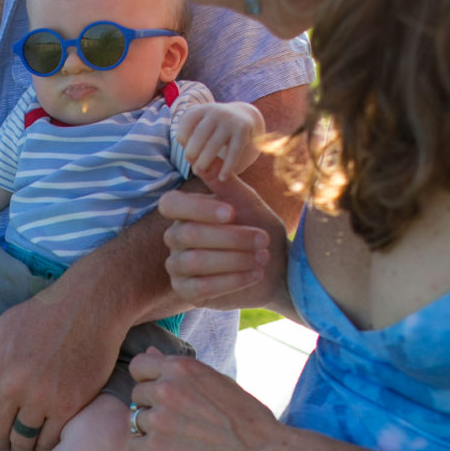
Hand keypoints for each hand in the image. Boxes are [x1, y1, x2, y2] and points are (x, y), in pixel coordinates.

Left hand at [0, 288, 127, 450]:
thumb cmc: (44, 314)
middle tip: (5, 445)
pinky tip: (45, 446)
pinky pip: (50, 439)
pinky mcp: (68, 406)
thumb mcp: (2, 329)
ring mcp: (41, 398)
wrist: (90, 306)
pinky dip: (45, 448)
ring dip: (20, 449)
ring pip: (22, 439)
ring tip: (24, 450)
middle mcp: (12, 386)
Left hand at [128, 349, 281, 450]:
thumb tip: (149, 351)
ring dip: (151, 429)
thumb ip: (178, 369)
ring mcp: (158, 419)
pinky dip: (148, 449)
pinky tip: (173, 450)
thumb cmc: (244, 416)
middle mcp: (165, 389)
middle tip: (179, 420)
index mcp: (181, 367)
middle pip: (137, 394)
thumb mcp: (214, 380)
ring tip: (182, 436)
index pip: (139, 366)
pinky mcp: (154, 448)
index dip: (148, 380)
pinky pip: (134, 444)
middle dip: (151, 406)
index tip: (162, 393)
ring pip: (136, 419)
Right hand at [159, 174, 288, 310]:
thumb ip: (225, 184)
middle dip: (230, 237)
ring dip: (233, 259)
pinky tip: (255, 274)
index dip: (198, 208)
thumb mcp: (248, 204)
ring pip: (193, 262)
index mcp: (185, 212)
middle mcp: (175, 238)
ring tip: (262, 257)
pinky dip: (231, 280)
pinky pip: (200, 287)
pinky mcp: (186, 291)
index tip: (232, 213)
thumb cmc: (260, 230)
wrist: (278, 267)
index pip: (171, 204)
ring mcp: (178, 266)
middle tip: (263, 239)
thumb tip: (205, 158)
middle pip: (188, 234)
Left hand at [175, 99, 264, 182]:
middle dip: (192, 151)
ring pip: (215, 144)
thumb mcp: (202, 124)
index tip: (183, 150)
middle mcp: (216, 112)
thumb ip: (191, 137)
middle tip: (190, 164)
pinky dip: (227, 166)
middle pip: (200, 134)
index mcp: (202, 110)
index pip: (186, 124)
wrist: (243, 116)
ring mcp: (230, 121)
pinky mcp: (243, 131)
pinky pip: (234, 151)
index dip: (182, 138)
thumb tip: (189, 158)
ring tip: (199, 172)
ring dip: (205, 160)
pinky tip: (222, 177)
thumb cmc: (214, 127)